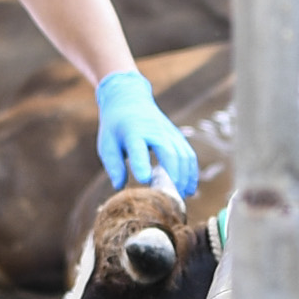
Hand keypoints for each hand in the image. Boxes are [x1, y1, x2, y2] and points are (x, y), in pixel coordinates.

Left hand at [96, 70, 199, 200]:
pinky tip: (189, 189)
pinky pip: (189, 155)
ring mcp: (169, 132)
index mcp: (133, 131)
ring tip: (181, 197)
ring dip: (185, 178)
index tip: (145, 180)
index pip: (138, 148)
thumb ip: (113, 165)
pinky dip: (191, 173)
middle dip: (173, 177)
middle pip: (170, 153)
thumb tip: (119, 187)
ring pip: (183, 155)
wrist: (129, 100)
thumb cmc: (116, 127)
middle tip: (170, 198)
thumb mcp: (107, 143)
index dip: (142, 164)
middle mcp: (154, 130)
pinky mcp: (177, 136)